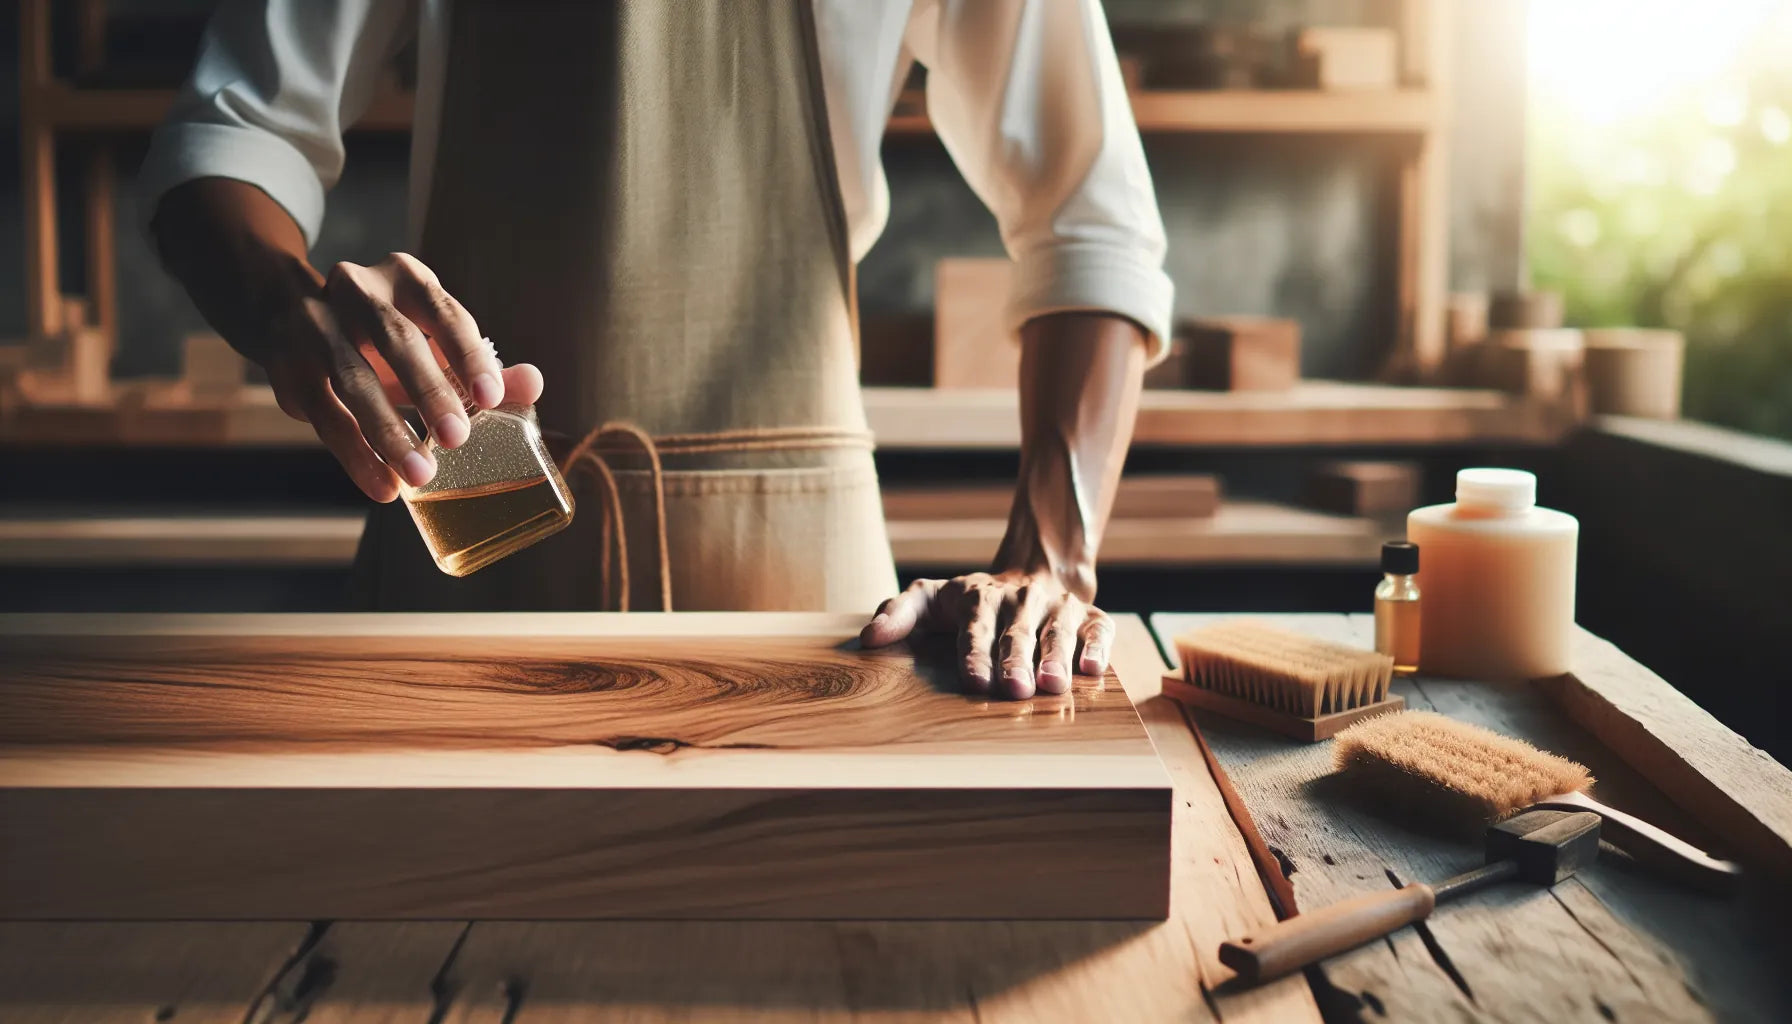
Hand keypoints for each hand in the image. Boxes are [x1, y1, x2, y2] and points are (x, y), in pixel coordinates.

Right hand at [263, 252, 543, 501]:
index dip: (468, 354)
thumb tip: (532, 385)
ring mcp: (315, 325)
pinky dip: (356, 454)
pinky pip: (324, 415)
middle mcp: (358, 291)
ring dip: (387, 431)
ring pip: (353, 380)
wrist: (285, 312)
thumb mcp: (431, 341)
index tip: (492, 398)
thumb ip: (481, 363)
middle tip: (458, 438)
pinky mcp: (288, 367)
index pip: (444, 312)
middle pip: (396, 340)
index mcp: (405, 278)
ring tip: (420, 474)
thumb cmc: (385, 336)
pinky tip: (384, 486)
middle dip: (430, 390)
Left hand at [860, 571, 1114, 698]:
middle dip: (1015, 663)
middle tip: (1014, 692)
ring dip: (1055, 659)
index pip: (975, 628)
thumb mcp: (931, 599)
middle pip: (1016, 634)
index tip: (974, 683)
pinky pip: (1098, 632)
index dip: (975, 656)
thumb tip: (868, 638)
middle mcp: (1022, 599)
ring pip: (1057, 634)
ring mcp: (1059, 607)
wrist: (1034, 574)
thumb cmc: (972, 603)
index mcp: (979, 597)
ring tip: (1052, 686)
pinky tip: (1091, 670)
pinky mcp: (1092, 618)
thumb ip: (898, 614)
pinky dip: (1096, 649)